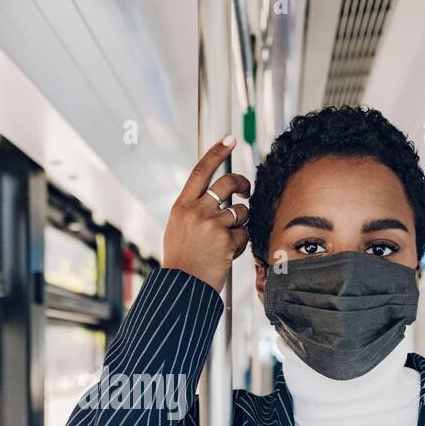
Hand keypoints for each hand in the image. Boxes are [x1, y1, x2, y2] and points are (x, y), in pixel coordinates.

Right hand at [163, 136, 249, 292]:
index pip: (201, 170)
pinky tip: (227, 253)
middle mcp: (196, 211)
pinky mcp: (226, 240)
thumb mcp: (178, 228)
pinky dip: (240, 243)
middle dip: (242, 184)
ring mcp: (211, 225)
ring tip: (228, 237)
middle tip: (246, 190)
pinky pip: (244, 233)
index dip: (216, 152)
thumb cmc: (181, 260)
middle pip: (228, 183)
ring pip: (241, 210)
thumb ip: (194, 209)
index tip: (229, 139)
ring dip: (241, 221)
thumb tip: (218, 195)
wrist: (182, 287)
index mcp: (182, 206)